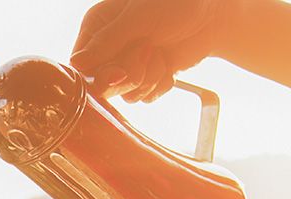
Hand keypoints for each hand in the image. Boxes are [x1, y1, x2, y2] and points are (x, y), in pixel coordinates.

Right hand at [71, 0, 230, 101]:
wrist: (213, 13)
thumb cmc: (175, 3)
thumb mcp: (138, 19)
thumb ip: (106, 43)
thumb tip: (76, 64)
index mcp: (97, 27)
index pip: (82, 66)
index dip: (101, 75)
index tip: (119, 71)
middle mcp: (109, 47)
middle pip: (103, 84)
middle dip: (131, 74)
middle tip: (149, 51)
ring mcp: (128, 63)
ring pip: (125, 93)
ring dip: (149, 78)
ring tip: (161, 53)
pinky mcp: (147, 76)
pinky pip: (143, 97)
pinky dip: (159, 84)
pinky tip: (169, 66)